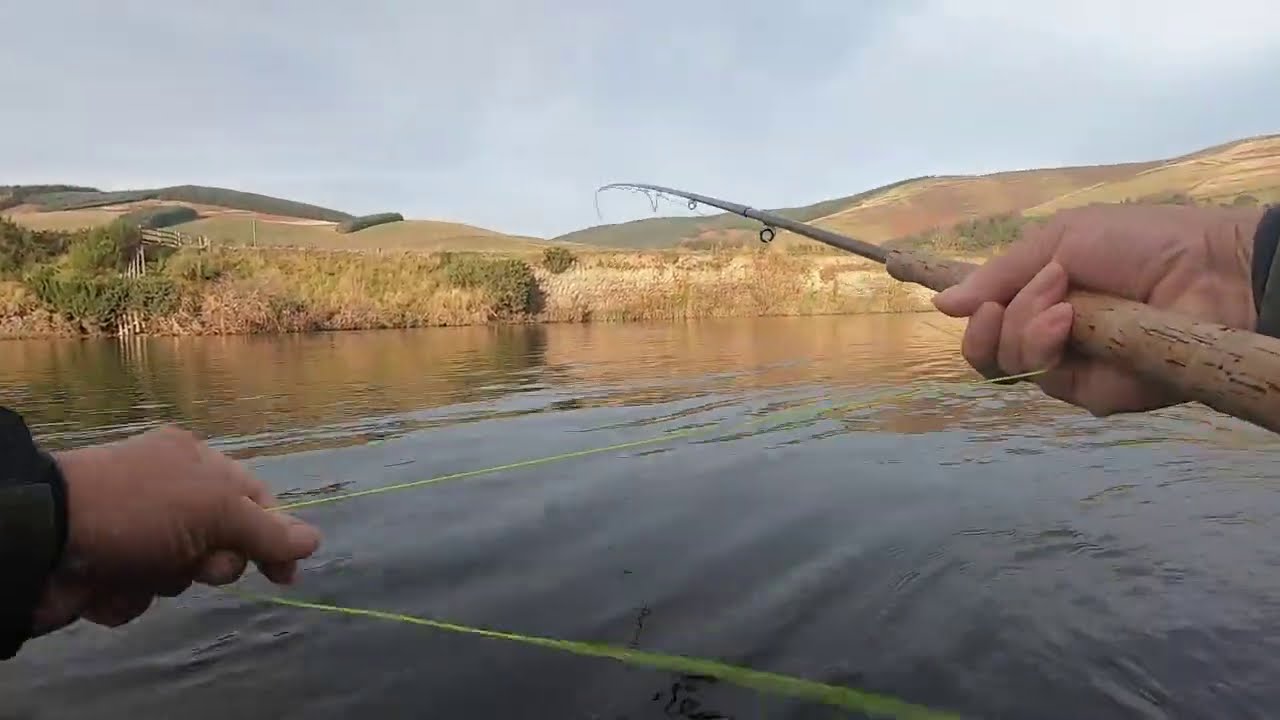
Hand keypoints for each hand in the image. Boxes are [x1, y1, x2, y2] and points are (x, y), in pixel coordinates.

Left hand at [32, 426, 321, 633]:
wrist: (41, 540)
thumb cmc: (139, 510)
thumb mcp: (216, 511)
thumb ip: (268, 531)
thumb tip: (316, 540)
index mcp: (195, 461)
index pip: (254, 499)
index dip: (272, 536)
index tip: (283, 575)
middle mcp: (167, 491)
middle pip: (220, 542)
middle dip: (210, 563)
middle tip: (195, 563)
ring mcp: (134, 530)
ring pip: (179, 573)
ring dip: (165, 580)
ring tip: (138, 569)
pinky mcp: (105, 565)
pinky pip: (139, 591)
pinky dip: (127, 594)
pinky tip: (107, 583)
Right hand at [932, 202, 1263, 415]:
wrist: (1207, 270)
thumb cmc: (1140, 243)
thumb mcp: (1061, 241)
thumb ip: (999, 275)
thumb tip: (939, 305)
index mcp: (1040, 296)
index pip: (985, 312)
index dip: (960, 305)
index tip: (925, 280)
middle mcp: (1047, 335)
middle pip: (984, 350)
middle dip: (985, 324)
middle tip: (1004, 301)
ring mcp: (1069, 366)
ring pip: (1005, 364)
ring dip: (1019, 327)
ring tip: (1062, 301)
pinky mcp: (1090, 394)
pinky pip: (1040, 379)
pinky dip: (1042, 345)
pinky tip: (1068, 321)